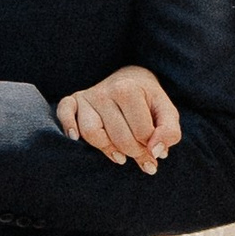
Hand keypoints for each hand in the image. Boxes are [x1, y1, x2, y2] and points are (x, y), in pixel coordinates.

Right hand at [58, 66, 181, 172]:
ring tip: (120, 156)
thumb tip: (156, 152)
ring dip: (106, 149)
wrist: (129, 78)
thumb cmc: (148, 101)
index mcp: (129, 90)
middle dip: (134, 153)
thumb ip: (170, 131)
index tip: (154, 149)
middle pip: (118, 137)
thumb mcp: (166, 111)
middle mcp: (106, 91)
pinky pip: (64, 114)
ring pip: (92, 133)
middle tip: (141, 156)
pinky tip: (75, 138)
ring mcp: (88, 96)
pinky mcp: (73, 100)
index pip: (142, 133)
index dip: (151, 147)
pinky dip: (68, 126)